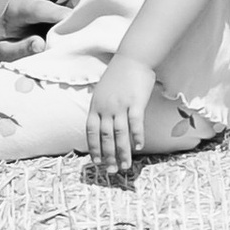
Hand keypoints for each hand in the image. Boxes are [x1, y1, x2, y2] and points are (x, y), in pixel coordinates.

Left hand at [87, 52, 158, 180]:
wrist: (132, 57)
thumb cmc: (118, 74)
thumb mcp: (102, 91)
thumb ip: (101, 108)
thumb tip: (102, 124)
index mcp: (96, 105)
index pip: (91, 131)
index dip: (93, 148)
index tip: (96, 161)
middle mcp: (106, 107)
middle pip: (106, 137)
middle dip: (108, 156)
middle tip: (111, 171)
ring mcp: (121, 105)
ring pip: (120, 134)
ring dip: (122, 152)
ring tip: (125, 166)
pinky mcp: (136, 102)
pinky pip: (136, 123)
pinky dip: (137, 136)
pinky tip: (139, 147)